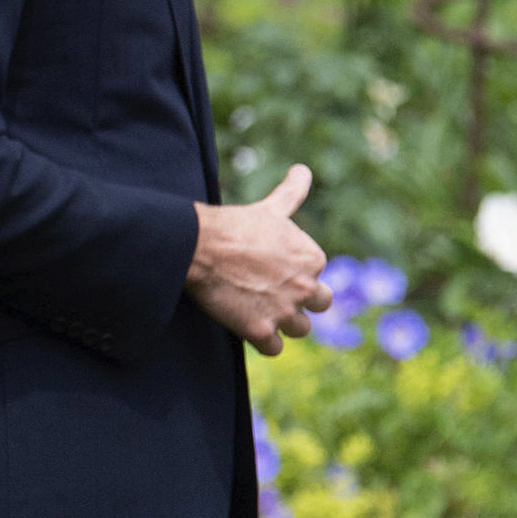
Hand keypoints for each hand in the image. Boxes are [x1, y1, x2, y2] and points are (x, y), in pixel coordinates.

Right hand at [185, 163, 331, 355]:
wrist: (197, 244)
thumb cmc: (232, 224)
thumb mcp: (269, 209)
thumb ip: (292, 193)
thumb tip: (303, 169)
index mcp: (312, 257)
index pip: (317, 274)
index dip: (294, 273)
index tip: (271, 267)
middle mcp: (305, 286)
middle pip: (319, 304)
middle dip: (299, 301)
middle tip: (270, 292)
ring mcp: (285, 311)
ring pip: (299, 329)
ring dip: (282, 323)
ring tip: (257, 308)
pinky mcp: (262, 331)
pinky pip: (275, 349)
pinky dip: (263, 341)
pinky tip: (247, 324)